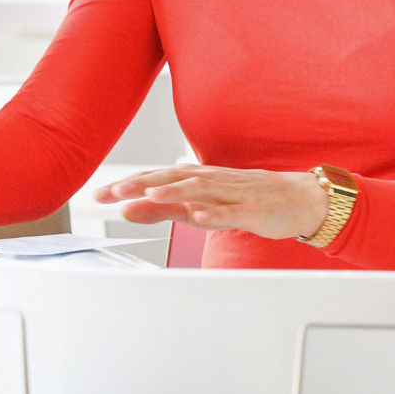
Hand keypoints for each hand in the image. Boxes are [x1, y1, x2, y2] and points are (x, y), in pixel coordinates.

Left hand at [93, 163, 328, 239]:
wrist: (296, 199)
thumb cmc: (244, 199)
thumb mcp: (197, 204)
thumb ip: (163, 207)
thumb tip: (127, 208)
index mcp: (195, 178)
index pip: (154, 177)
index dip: (126, 184)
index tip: (98, 194)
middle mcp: (210, 180)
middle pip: (171, 178)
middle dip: (140, 183)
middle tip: (112, 192)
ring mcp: (232, 192)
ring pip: (200, 190)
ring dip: (174, 191)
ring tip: (149, 194)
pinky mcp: (254, 209)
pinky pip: (233, 211)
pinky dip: (214, 213)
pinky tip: (198, 216)